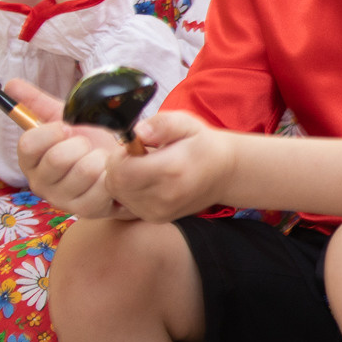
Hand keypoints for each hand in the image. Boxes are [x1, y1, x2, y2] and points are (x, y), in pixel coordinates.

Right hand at [10, 79, 124, 217]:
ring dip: (99, 158)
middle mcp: (41, 183)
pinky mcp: (88, 210)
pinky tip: (111, 173)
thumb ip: (36, 103)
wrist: (119, 166)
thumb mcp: (64, 119)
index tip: (66, 128)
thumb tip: (10, 84)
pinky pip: (103, 185)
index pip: (28, 145)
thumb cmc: (88, 144)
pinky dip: (113, 172)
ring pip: (84, 171)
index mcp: (31, 160)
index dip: (51, 132)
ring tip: (101, 158)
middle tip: (88, 145)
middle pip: (57, 159)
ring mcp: (63, 200)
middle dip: (81, 144)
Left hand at [103, 110, 232, 222]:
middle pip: (115, 185)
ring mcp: (160, 211)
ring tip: (144, 167)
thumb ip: (161, 124)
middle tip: (138, 155)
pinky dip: (129, 191)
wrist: (225, 173)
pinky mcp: (157, 218)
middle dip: (118, 167)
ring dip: (123, 179)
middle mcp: (165, 196)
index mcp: (171, 170)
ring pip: (118, 195)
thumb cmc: (202, 145)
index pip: (121, 171)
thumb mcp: (187, 123)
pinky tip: (146, 180)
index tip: (134, 146)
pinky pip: (127, 204)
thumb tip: (137, 132)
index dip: (119, 155)